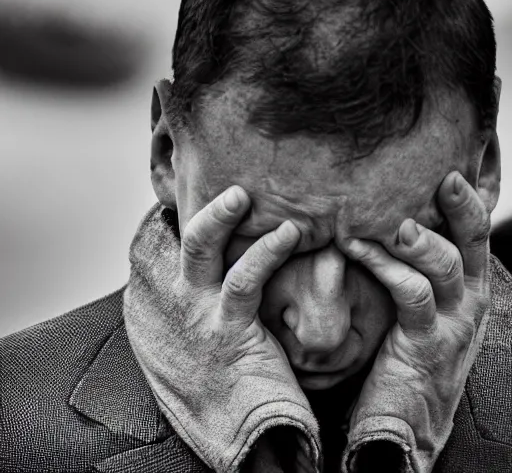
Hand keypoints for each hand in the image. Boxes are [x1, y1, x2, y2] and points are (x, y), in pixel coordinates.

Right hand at [124, 187, 319, 471]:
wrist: (231, 434)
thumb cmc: (217, 383)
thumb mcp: (195, 337)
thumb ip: (200, 301)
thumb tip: (217, 272)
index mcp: (166, 303)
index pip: (165, 249)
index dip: (176, 219)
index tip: (197, 197)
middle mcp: (174, 302)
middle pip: (181, 240)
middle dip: (201, 209)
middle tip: (230, 188)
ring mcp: (198, 313)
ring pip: (201, 248)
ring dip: (221, 216)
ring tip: (244, 194)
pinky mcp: (229, 328)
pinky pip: (244, 279)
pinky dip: (266, 251)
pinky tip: (289, 234)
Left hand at [341, 171, 490, 472]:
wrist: (406, 425)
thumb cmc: (405, 357)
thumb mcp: (417, 309)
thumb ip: (410, 271)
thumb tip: (383, 227)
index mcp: (466, 289)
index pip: (476, 235)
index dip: (474, 198)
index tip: (461, 163)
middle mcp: (469, 301)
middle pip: (474, 240)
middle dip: (463, 204)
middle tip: (443, 174)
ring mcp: (453, 323)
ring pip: (448, 263)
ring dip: (417, 237)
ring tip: (391, 218)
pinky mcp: (426, 343)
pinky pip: (410, 293)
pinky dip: (385, 266)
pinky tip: (357, 248)